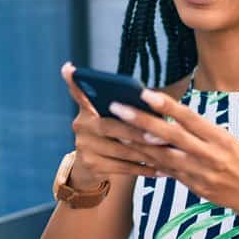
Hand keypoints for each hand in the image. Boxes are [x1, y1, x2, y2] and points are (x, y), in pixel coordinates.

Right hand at [60, 61, 163, 183]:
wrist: (93, 168)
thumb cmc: (114, 137)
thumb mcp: (115, 120)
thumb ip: (126, 109)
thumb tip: (156, 101)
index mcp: (88, 109)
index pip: (79, 93)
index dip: (74, 82)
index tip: (69, 68)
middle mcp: (81, 126)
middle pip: (110, 126)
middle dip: (137, 132)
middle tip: (161, 135)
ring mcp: (84, 147)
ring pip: (120, 150)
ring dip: (147, 153)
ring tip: (169, 153)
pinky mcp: (91, 166)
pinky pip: (123, 168)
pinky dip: (144, 169)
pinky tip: (162, 170)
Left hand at [107, 89, 238, 215]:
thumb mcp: (227, 138)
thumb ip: (199, 129)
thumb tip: (168, 115)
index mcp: (219, 137)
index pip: (189, 118)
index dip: (166, 106)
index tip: (145, 93)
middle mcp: (209, 154)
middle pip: (172, 136)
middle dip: (142, 121)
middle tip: (119, 109)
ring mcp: (200, 173)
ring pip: (164, 156)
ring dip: (138, 143)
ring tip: (117, 131)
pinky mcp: (194, 186)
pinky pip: (167, 172)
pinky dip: (149, 161)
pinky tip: (132, 153)